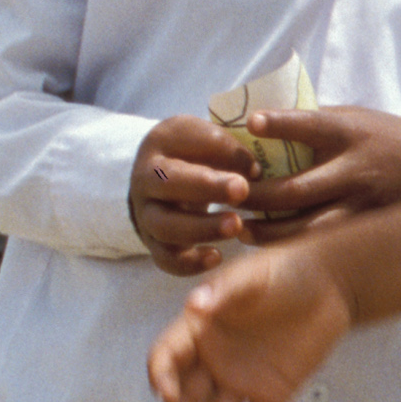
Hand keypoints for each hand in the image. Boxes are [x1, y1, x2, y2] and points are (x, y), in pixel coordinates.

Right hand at [130, 115, 253, 275]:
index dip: (224, 151)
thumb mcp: (211, 139)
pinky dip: (189, 263)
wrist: (163, 182)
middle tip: (241, 190)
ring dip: (201, 227)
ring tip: (236, 226)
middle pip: (167, 182)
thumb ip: (232, 149)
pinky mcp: (152, 243)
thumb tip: (255, 173)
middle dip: (206, 187)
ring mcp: (145, 213)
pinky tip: (217, 257)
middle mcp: (145, 177)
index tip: (255, 166)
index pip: (189, 140)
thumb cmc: (198, 154)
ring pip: (165, 225)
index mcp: (162, 141)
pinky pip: (165, 259)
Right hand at [149, 240, 356, 401]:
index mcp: (198, 329)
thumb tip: (195, 305)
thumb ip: (226, 290)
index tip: (166, 393)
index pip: (167, 357)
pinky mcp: (274, 394)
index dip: (162, 376)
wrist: (331, 284)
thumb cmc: (285, 271)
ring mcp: (242, 380)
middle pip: (186, 395)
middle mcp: (213, 360)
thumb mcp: (253, 274)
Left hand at [233, 103, 400, 235]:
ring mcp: (359, 205)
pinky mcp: (363, 229)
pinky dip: (290, 245)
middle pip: (294, 189)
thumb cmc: (379, 135)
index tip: (251, 122)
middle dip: (253, 196)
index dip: (280, 124)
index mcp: (348, 134)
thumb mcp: (351, 117)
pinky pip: (320, 243)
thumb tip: (254, 123)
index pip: (310, 125)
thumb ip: (311, 122)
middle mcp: (353, 171)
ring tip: (239, 227)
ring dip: (266, 230)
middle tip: (225, 196)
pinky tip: (267, 244)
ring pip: (304, 227)